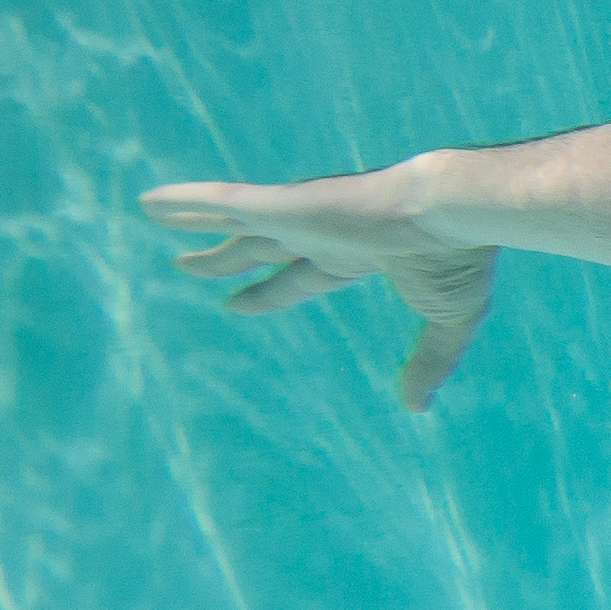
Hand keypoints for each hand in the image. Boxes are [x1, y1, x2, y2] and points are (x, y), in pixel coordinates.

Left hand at [143, 171, 501, 409]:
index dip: (268, 293)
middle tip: (186, 264)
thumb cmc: (460, 257)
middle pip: (258, 247)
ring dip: (191, 218)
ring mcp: (300, 215)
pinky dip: (185, 201)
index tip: (235, 303)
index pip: (300, 277)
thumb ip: (430, 362)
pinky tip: (149, 203)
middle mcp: (321, 232)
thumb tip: (419, 408)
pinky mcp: (286, 204)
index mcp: (357, 255)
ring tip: (149, 211)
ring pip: (230, 219)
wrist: (455, 211)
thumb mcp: (450, 319)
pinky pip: (221, 203)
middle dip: (224, 256)